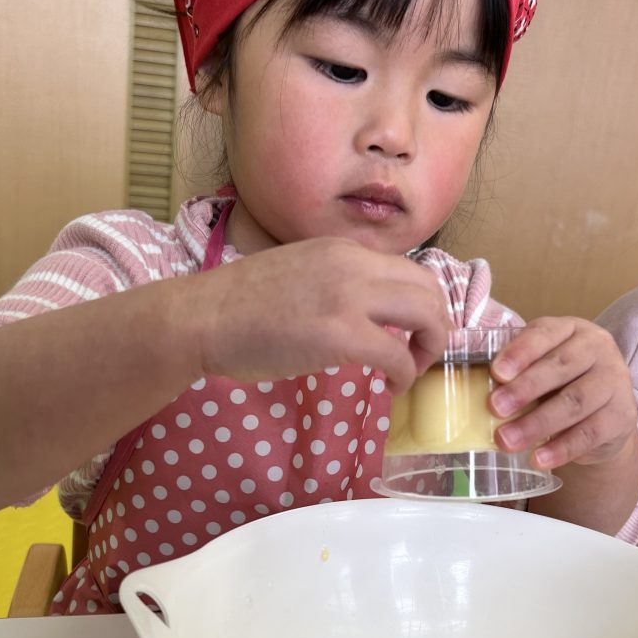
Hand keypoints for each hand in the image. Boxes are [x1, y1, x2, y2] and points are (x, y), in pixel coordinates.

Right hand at [186, 237, 450, 393]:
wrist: (201, 318)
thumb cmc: (239, 306)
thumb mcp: (300, 273)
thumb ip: (337, 283)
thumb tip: (365, 311)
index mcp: (343, 250)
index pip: (411, 270)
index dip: (423, 306)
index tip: (411, 333)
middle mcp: (353, 263)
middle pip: (430, 289)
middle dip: (436, 326)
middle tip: (418, 355)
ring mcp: (348, 296)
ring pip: (426, 315)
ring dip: (429, 347)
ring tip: (408, 370)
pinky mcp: (340, 334)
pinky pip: (398, 355)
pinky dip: (404, 375)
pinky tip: (389, 387)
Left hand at [487, 317, 637, 468]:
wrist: (604, 413)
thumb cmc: (560, 383)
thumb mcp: (540, 367)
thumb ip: (514, 370)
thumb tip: (470, 385)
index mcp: (572, 329)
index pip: (545, 334)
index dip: (520, 352)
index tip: (495, 372)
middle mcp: (599, 349)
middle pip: (561, 367)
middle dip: (525, 388)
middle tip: (494, 408)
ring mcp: (615, 381)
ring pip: (575, 403)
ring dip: (537, 424)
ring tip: (506, 441)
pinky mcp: (622, 416)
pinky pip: (590, 434)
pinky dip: (561, 448)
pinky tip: (538, 459)